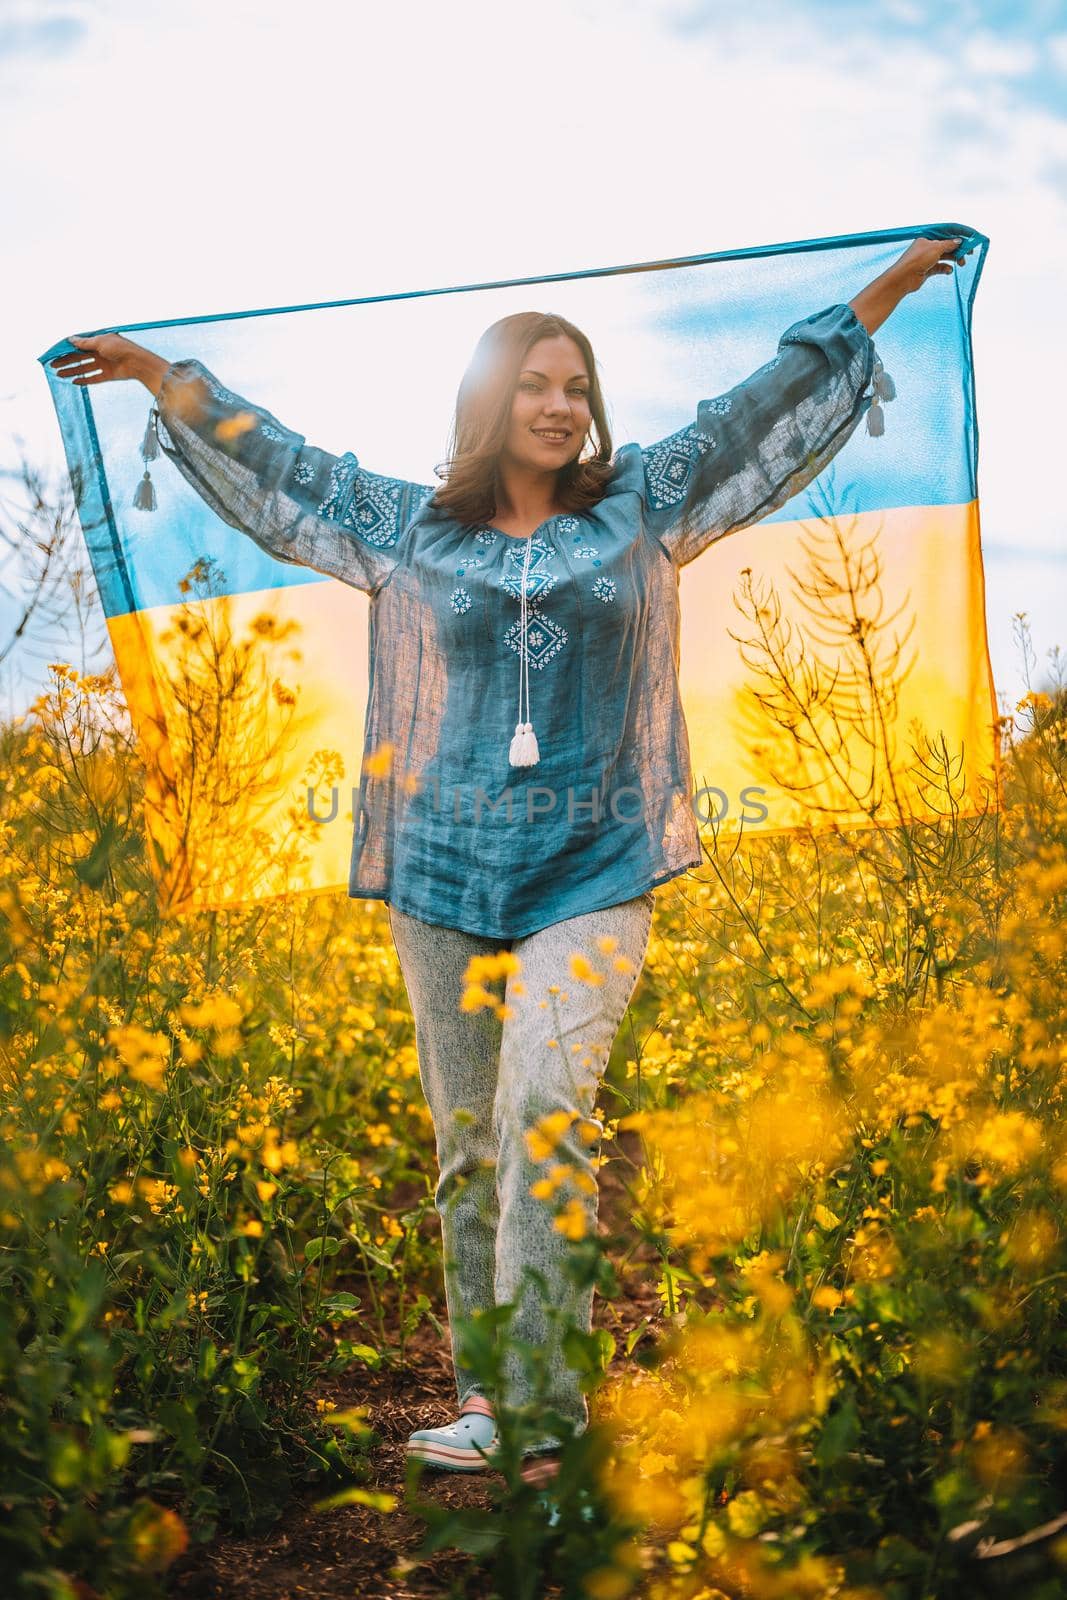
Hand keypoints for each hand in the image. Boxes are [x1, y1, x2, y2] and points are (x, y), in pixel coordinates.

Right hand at [49, 332, 168, 394]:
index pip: (79, 345)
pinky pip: (94, 378)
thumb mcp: (100, 342)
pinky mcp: (108, 375)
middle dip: (66, 361)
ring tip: (59, 374)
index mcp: (98, 341)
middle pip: (79, 357)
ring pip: (84, 368)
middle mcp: (100, 352)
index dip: (67, 349)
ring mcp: (104, 364)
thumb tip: (70, 339)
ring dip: (72, 371)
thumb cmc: (120, 348)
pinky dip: (84, 380)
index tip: (55, 353)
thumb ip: (84, 343)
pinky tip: (74, 382)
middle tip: (53, 365)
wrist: (137, 362)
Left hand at [890, 236, 970, 294]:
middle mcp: (927, 248)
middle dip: (958, 249)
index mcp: (927, 239)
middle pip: (946, 246)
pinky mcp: (926, 271)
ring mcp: (926, 260)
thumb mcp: (935, 248)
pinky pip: (940, 268)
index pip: (945, 234)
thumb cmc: (916, 260)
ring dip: (954, 259)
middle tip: (968, 253)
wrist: (903, 278)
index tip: (969, 238)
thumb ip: (948, 244)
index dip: (958, 235)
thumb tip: (958, 241)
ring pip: (944, 257)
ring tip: (961, 263)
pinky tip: (949, 271)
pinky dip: (946, 268)